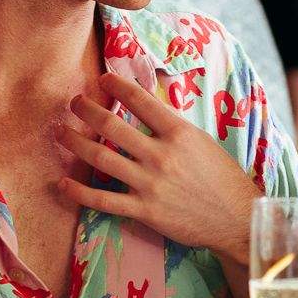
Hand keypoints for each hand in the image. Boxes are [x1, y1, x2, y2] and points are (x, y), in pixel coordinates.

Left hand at [55, 72, 258, 262]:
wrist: (237, 218)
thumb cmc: (223, 178)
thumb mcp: (202, 142)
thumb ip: (173, 127)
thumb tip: (147, 108)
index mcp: (179, 133)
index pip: (141, 101)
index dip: (118, 86)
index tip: (103, 79)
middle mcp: (161, 155)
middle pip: (112, 126)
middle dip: (87, 110)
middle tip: (74, 102)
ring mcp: (150, 184)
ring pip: (101, 159)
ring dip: (75, 142)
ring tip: (60, 131)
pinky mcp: (144, 211)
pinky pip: (104, 200)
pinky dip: (80, 192)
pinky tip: (63, 183)